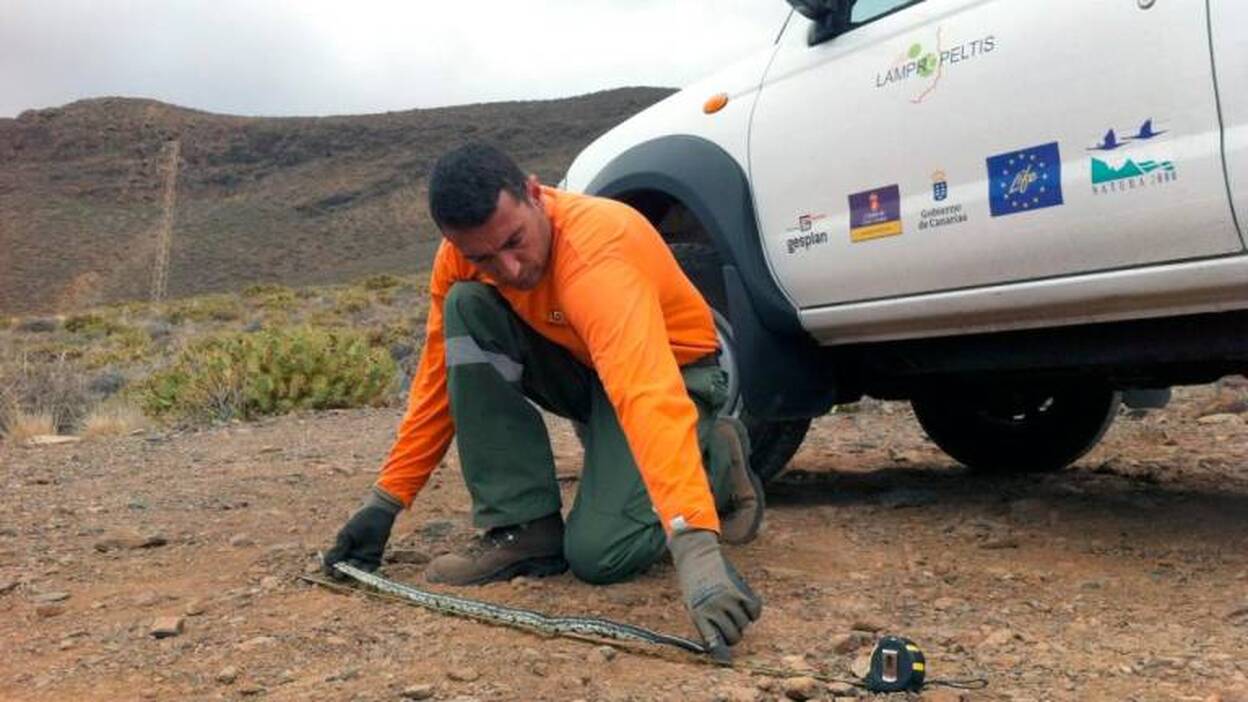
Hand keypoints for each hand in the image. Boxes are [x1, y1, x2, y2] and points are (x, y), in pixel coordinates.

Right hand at [323, 489, 401, 578]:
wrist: (378, 514)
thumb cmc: (359, 522)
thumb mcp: (346, 535)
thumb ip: (339, 549)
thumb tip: (327, 562)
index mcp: (341, 549)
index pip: (332, 563)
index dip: (329, 569)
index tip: (328, 571)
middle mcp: (351, 556)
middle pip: (343, 570)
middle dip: (340, 574)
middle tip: (339, 574)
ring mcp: (362, 557)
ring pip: (356, 571)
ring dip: (353, 572)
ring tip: (352, 564)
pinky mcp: (375, 557)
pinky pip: (370, 568)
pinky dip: (367, 570)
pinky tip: (364, 569)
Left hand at [669, 529, 762, 661]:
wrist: (697, 556)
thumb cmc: (694, 585)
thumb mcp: (694, 606)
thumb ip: (708, 624)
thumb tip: (723, 647)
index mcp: (699, 615)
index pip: (714, 642)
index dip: (721, 654)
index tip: (727, 661)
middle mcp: (714, 609)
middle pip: (734, 637)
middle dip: (734, 635)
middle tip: (728, 625)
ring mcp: (728, 599)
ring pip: (744, 624)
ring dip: (741, 620)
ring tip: (730, 608)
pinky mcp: (739, 590)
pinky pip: (754, 610)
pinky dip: (752, 610)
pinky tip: (744, 604)